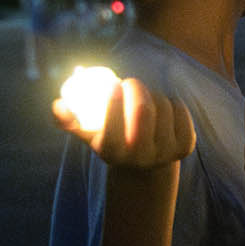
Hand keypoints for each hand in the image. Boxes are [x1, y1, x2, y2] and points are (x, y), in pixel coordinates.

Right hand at [52, 75, 195, 169]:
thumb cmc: (108, 138)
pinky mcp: (186, 146)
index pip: (113, 128)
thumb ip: (68, 119)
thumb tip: (58, 105)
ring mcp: (165, 153)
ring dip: (153, 94)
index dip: (114, 102)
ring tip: (144, 99)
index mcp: (113, 154)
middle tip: (130, 82)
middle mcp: (141, 157)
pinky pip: (180, 109)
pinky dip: (172, 101)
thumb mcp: (87, 132)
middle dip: (136, 88)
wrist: (142, 163)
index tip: (114, 84)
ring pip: (162, 106)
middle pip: (143, 110)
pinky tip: (163, 107)